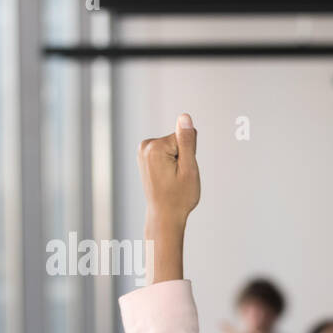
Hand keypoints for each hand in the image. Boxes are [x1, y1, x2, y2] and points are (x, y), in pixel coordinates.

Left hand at [138, 113, 199, 231]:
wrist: (165, 215)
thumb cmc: (179, 197)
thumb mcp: (189, 168)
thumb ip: (187, 141)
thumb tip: (185, 117)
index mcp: (155, 147)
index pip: (185, 137)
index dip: (190, 155)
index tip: (183, 171)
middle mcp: (145, 146)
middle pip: (177, 141)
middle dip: (183, 157)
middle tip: (179, 177)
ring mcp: (142, 151)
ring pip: (172, 147)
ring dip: (177, 161)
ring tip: (172, 179)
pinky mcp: (144, 156)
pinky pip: (165, 152)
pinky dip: (170, 163)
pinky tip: (167, 177)